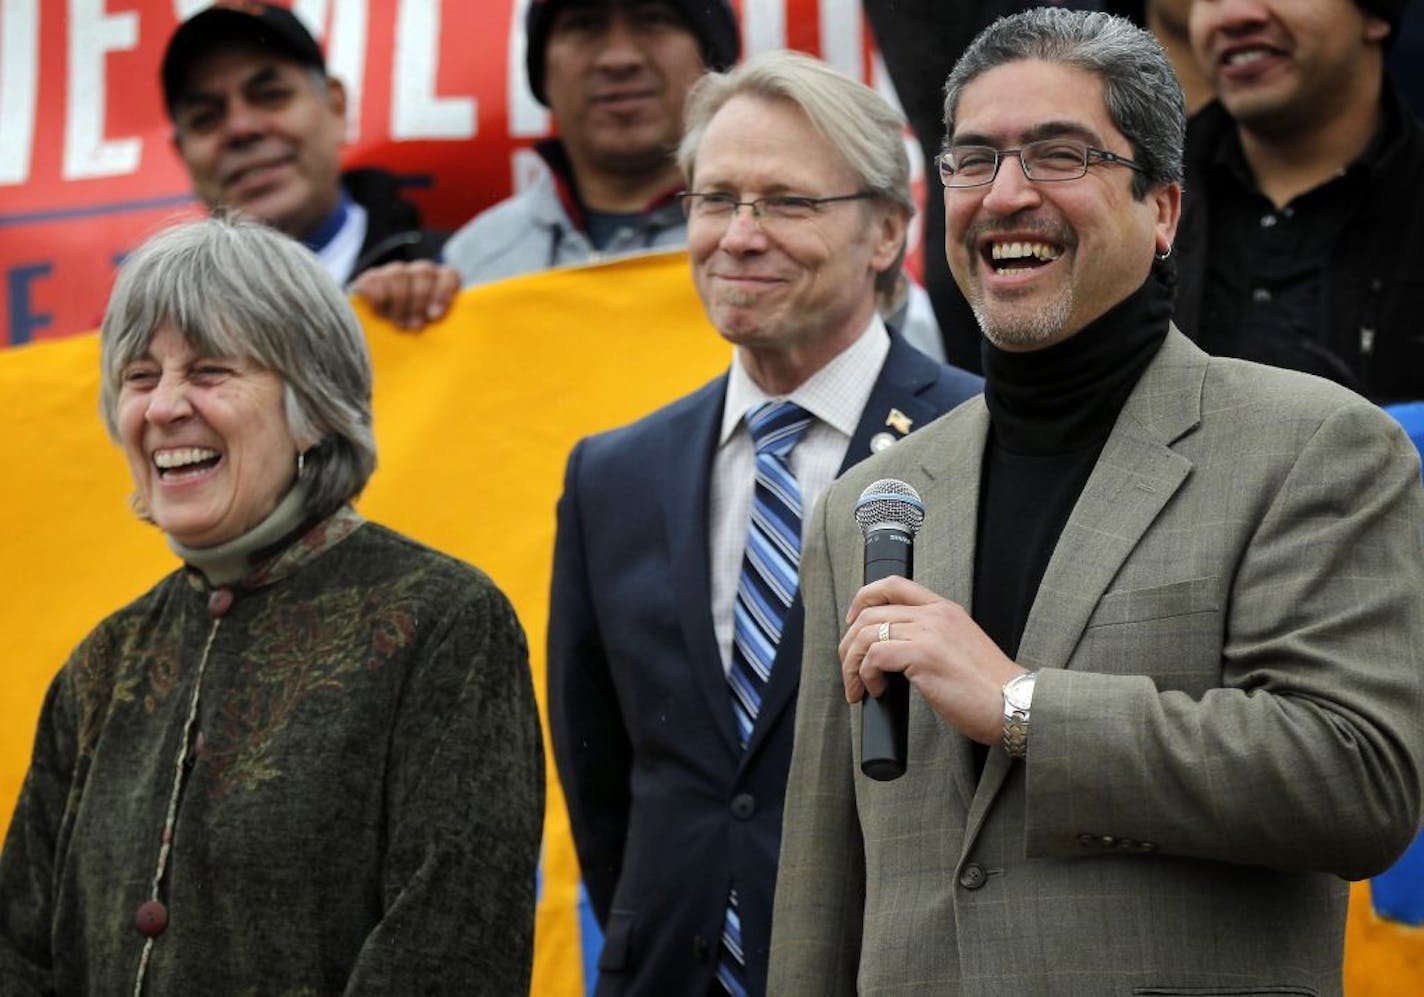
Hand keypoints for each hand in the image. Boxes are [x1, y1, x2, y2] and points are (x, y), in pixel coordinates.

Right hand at [351, 261, 460, 330]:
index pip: (449, 276)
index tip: (435, 316)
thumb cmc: (420, 337)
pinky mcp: (372, 277)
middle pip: (424, 273)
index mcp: (442, 282)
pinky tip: (379, 313)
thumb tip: (462, 346)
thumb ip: (447, 330)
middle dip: (420, 301)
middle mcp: (421, 272)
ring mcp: (396, 272)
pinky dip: (378, 297)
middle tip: (416, 326)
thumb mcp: (437, 333)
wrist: (383, 339)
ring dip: (400, 302)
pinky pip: (375, 279)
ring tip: (399, 324)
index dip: (444, 292)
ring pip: (399, 275)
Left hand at [840, 576, 1024, 745]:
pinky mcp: (923, 656)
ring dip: (852, 664)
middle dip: (849, 643)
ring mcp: (928, 633)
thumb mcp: (960, 647)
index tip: (852, 620)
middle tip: (849, 668)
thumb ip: (932, 639)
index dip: (863, 597)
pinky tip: (877, 690)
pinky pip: (875, 656)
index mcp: (944, 609)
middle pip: (870, 612)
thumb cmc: (989, 687)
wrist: (1014, 704)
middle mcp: (935, 615)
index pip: (894, 584)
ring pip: (866, 634)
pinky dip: (866, 675)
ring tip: (857, 686)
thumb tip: (895, 653)